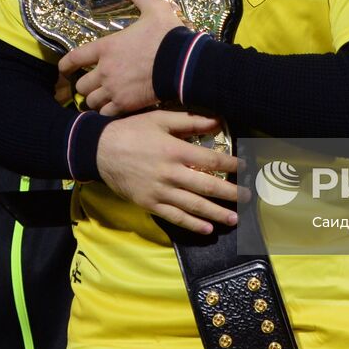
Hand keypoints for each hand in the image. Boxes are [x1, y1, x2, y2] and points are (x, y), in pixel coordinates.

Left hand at [59, 0, 184, 115]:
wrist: (183, 63)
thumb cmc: (167, 35)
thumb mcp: (153, 7)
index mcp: (107, 47)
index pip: (74, 58)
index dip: (65, 65)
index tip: (64, 69)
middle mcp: (105, 70)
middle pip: (81, 85)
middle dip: (84, 85)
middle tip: (91, 84)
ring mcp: (115, 89)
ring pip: (91, 102)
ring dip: (94, 100)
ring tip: (101, 98)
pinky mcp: (127, 104)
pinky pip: (106, 113)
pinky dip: (107, 112)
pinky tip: (113, 109)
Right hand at [95, 111, 245, 234]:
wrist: (99, 150)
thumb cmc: (132, 130)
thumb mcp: (160, 119)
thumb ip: (189, 120)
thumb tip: (218, 120)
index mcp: (175, 151)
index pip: (211, 160)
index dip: (232, 165)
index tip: (246, 168)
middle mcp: (170, 174)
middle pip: (207, 187)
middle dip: (231, 194)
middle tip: (249, 199)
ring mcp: (160, 192)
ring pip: (194, 206)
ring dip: (216, 214)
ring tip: (234, 219)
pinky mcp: (149, 204)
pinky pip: (174, 217)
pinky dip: (192, 225)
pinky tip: (207, 229)